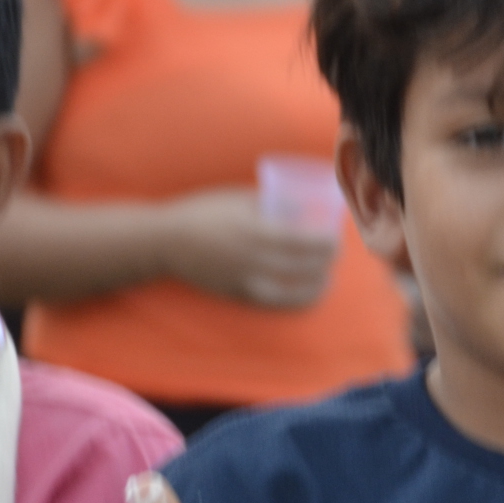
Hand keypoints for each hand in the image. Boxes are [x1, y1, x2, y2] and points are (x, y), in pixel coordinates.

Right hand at [158, 188, 338, 309]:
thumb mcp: (238, 199)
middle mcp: (254, 259)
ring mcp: (246, 280)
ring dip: (314, 288)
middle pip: (302, 267)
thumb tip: (300, 205)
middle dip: (325, 263)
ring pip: (291, 291)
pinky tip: (304, 298)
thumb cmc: (203, 212)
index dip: (326, 244)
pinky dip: (292, 302)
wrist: (166, 241)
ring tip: (327, 282)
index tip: (337, 239)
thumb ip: (268, 203)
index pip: (304, 242)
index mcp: (256, 232)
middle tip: (335, 256)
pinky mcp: (237, 294)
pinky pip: (272, 303)